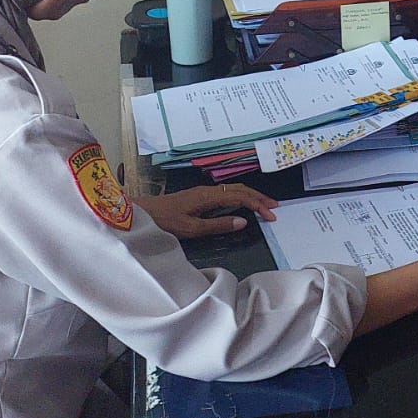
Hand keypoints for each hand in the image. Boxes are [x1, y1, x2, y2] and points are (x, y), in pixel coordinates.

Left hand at [135, 183, 277, 238]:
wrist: (142, 212)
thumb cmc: (165, 221)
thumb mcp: (191, 228)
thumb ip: (218, 225)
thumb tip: (243, 222)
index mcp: (208, 196)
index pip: (240, 197)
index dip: (258, 205)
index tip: (271, 216)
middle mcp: (208, 190)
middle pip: (240, 189)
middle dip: (259, 198)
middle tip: (275, 208)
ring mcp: (203, 192)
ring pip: (234, 189)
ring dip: (251, 196)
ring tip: (264, 204)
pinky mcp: (199, 195)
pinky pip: (226, 192)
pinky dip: (240, 197)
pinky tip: (242, 203)